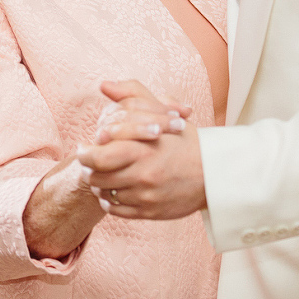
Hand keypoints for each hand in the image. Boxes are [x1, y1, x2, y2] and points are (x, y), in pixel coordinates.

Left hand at [76, 80, 206, 219]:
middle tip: (90, 163)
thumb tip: (104, 85)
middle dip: (88, 170)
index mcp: (142, 150)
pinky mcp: (149, 212)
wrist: (214, 173)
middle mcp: (142, 175)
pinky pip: (116, 210)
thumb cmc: (185, 141)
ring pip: (105, 194)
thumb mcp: (162, 112)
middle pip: (96, 178)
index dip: (84, 154)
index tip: (84, 148)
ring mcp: (146, 196)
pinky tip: (114, 190)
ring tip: (102, 175)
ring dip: (99, 185)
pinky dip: (110, 201)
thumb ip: (132, 95)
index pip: (97, 158)